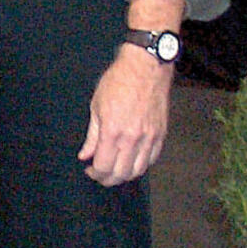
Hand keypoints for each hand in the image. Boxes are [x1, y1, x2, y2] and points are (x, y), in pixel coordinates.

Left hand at [77, 44, 172, 185]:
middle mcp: (133, 139)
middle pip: (121, 174)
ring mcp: (150, 138)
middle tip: (100, 175)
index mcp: (113, 131)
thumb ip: (92, 135)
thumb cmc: (117, 82)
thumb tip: (85, 155)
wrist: (145, 68)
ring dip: (125, 175)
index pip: (104, 166)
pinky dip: (140, 165)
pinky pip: (151, 160)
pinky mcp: (161, 135)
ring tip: (114, 170)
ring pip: (138, 171)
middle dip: (108, 179)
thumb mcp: (96, 105)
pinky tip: (131, 160)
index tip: (89, 170)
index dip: (95, 174)